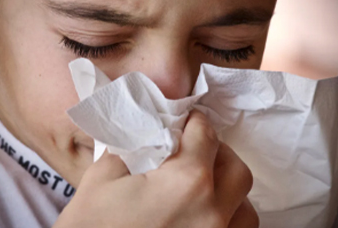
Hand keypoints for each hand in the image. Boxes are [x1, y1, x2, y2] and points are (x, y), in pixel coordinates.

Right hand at [53, 110, 257, 227]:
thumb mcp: (102, 178)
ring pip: (245, 206)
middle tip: (195, 150)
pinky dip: (228, 218)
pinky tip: (205, 214)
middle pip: (235, 169)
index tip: (188, 120)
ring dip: (228, 188)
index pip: (205, 136)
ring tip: (204, 184)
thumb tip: (148, 137)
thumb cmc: (91, 227)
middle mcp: (212, 212)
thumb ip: (131, 149)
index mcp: (186, 183)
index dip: (196, 121)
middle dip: (217, 152)